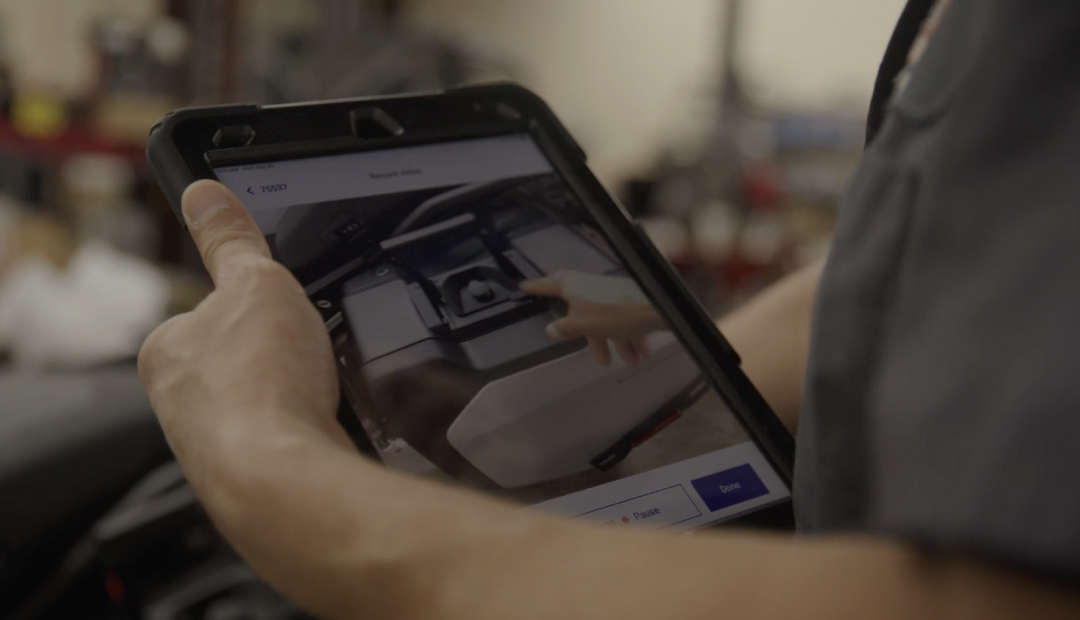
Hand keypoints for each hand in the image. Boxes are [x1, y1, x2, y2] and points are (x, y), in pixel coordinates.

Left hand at [138, 180, 348, 491]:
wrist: (283, 480)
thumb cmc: (259, 387)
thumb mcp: (256, 282)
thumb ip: (232, 239)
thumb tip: (204, 192)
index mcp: (165, 350)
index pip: (206, 314)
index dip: (253, 306)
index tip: (283, 311)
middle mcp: (177, 404)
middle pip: (237, 361)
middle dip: (276, 356)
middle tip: (309, 351)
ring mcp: (213, 447)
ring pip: (262, 405)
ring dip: (292, 396)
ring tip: (318, 389)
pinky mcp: (250, 480)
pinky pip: (283, 441)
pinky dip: (304, 431)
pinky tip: (322, 425)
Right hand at [519, 271, 664, 366]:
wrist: (656, 306)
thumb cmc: (615, 313)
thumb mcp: (585, 324)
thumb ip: (567, 328)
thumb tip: (550, 330)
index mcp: (574, 286)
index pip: (549, 285)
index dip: (537, 287)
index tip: (524, 286)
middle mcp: (591, 288)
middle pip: (584, 314)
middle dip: (596, 341)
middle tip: (602, 362)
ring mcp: (611, 295)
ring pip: (609, 322)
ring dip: (621, 345)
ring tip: (631, 363)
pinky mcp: (631, 301)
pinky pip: (626, 321)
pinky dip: (633, 339)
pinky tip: (643, 355)